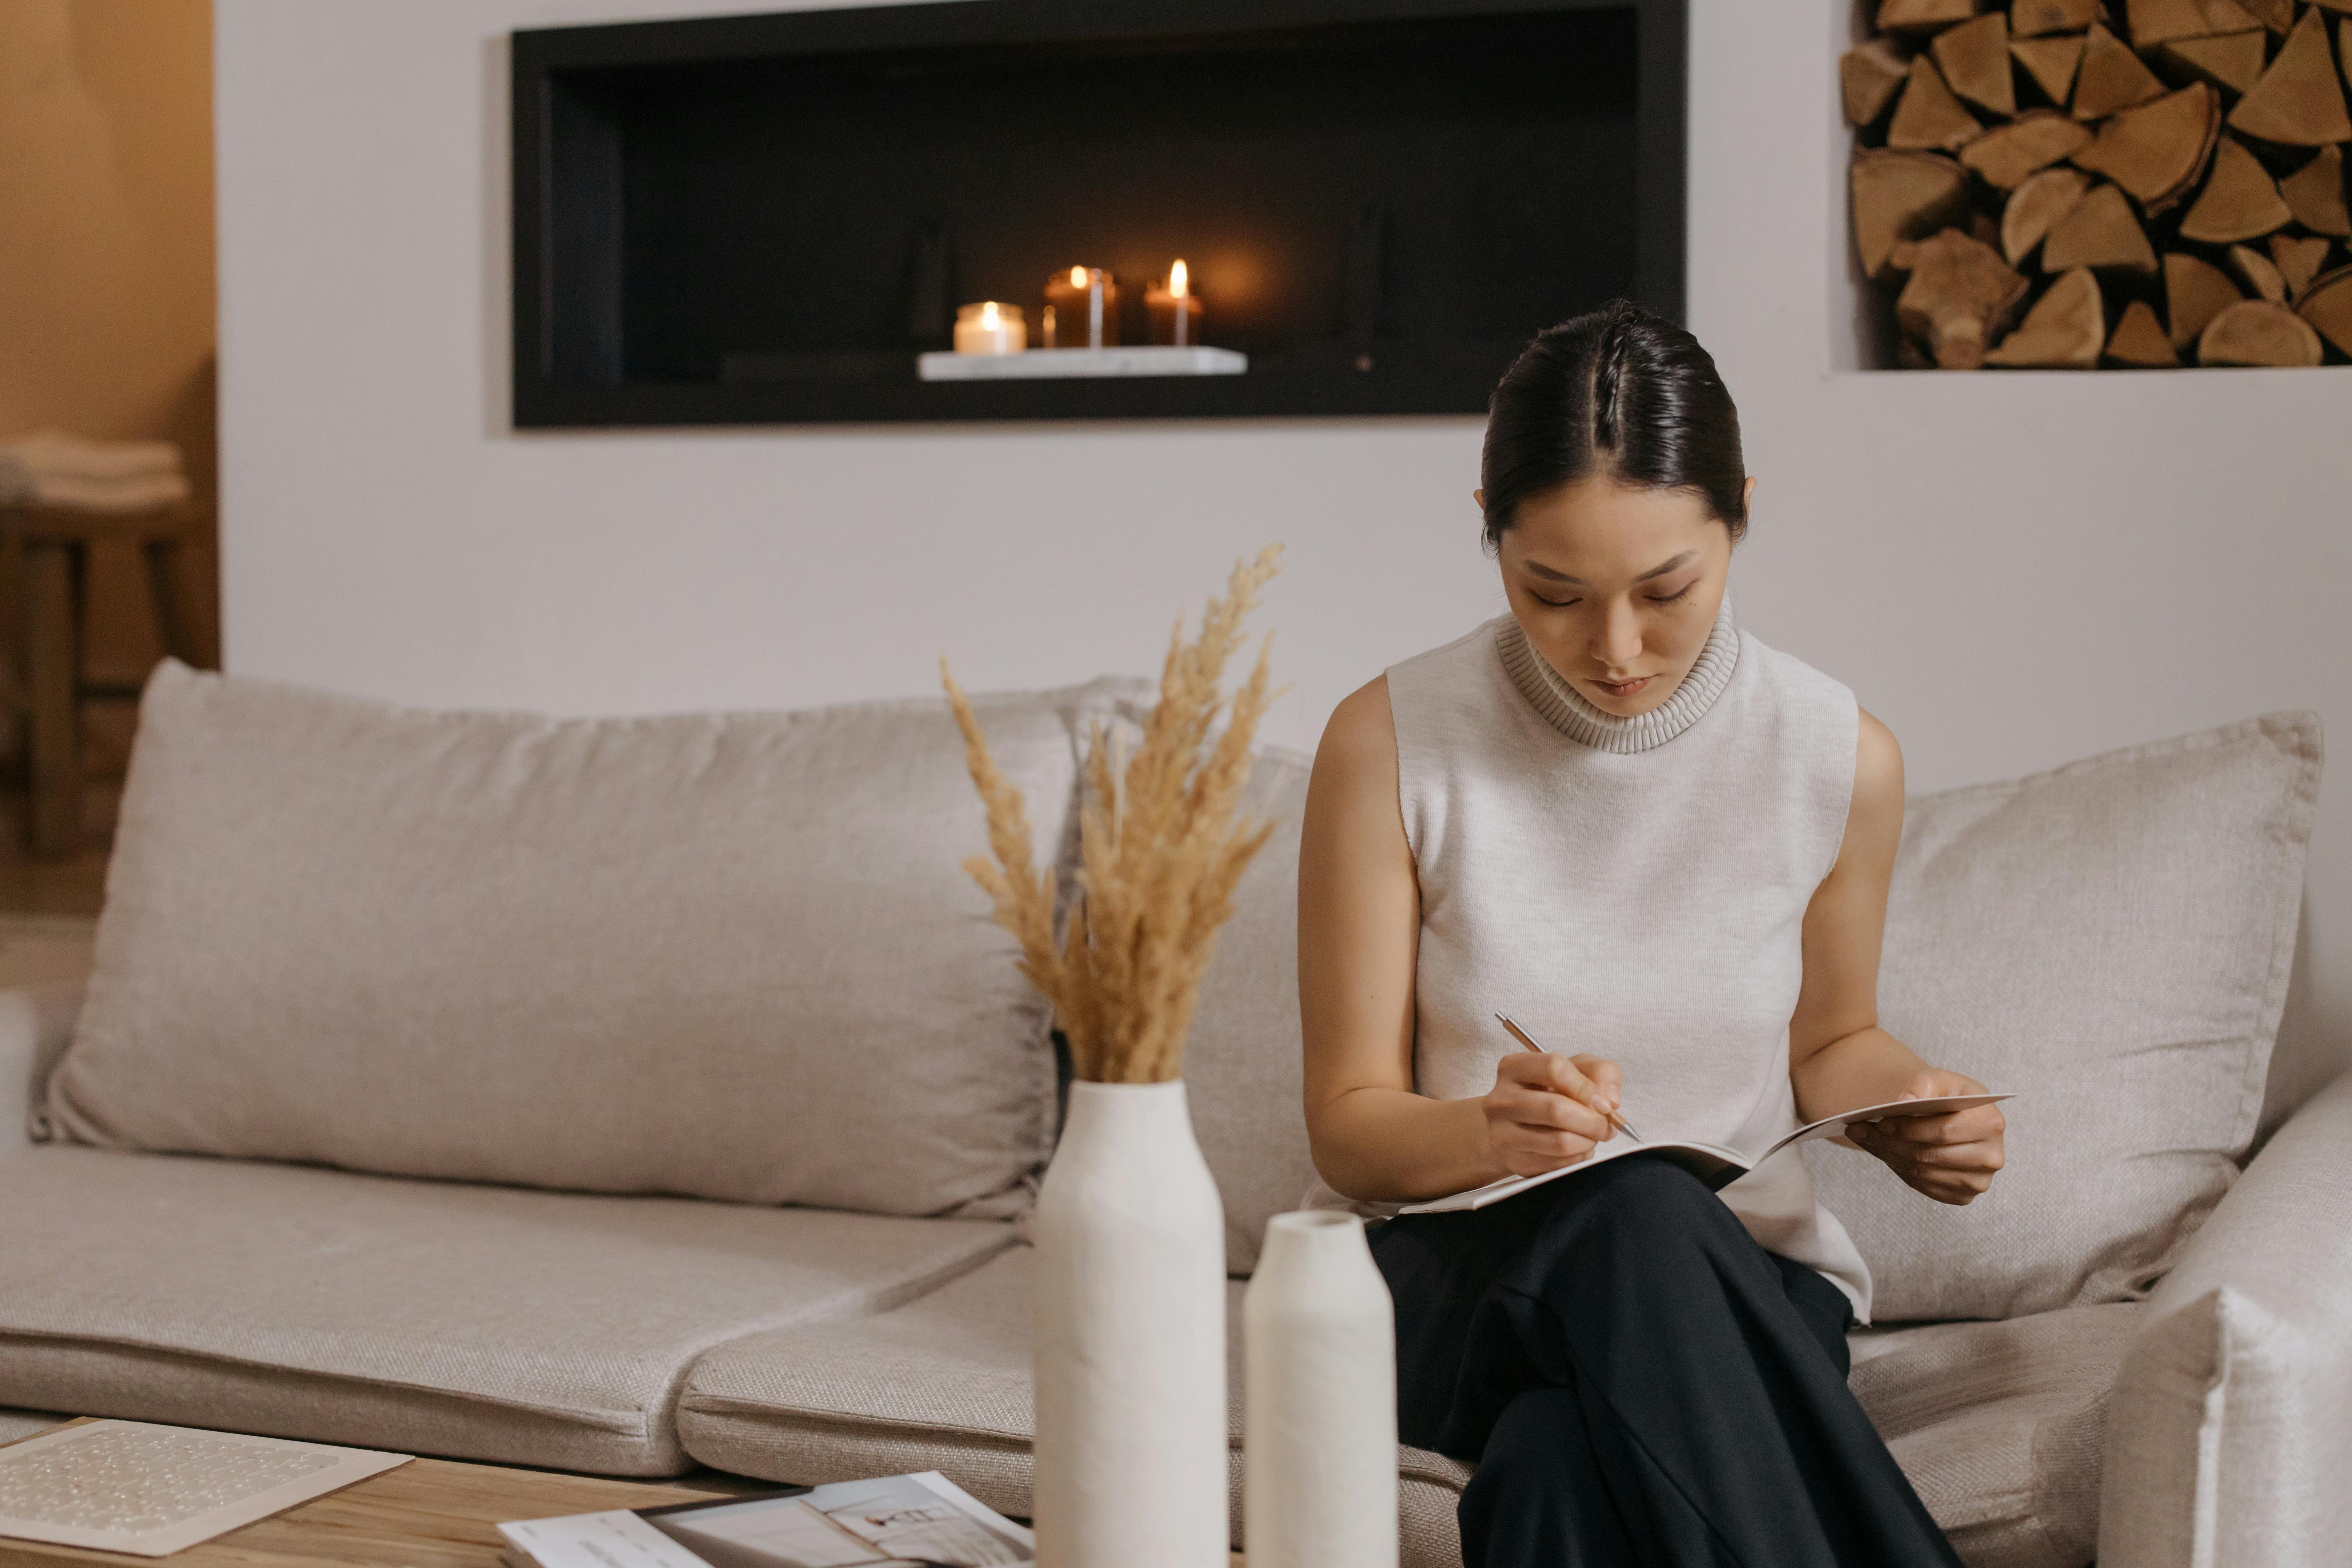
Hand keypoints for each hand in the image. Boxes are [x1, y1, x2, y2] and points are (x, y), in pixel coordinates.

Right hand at [1480, 1052, 1622, 1177]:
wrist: (1515, 1127)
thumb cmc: (1549, 1093)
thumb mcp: (1576, 1070)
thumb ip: (1601, 1072)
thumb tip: (1610, 1099)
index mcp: (1513, 1068)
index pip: (1553, 1068)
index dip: (1586, 1087)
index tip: (1604, 1103)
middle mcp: (1500, 1100)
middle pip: (1556, 1109)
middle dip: (1593, 1121)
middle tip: (1607, 1126)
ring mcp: (1503, 1133)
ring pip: (1559, 1141)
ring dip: (1588, 1141)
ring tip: (1592, 1136)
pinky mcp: (1514, 1161)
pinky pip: (1558, 1164)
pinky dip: (1578, 1158)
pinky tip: (1577, 1149)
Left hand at [1843, 1068, 2004, 1205]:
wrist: (1951, 1115)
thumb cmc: (1945, 1095)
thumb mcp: (1936, 1079)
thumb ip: (1922, 1086)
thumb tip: (1904, 1102)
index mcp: (1991, 1123)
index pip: (1944, 1132)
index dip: (1909, 1128)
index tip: (1880, 1122)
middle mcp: (1991, 1157)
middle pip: (1929, 1154)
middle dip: (1889, 1142)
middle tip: (1857, 1130)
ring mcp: (1978, 1181)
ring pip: (1922, 1173)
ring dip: (1887, 1155)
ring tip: (1862, 1138)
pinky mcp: (1962, 1195)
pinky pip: (1923, 1186)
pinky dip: (1897, 1168)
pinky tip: (1881, 1151)